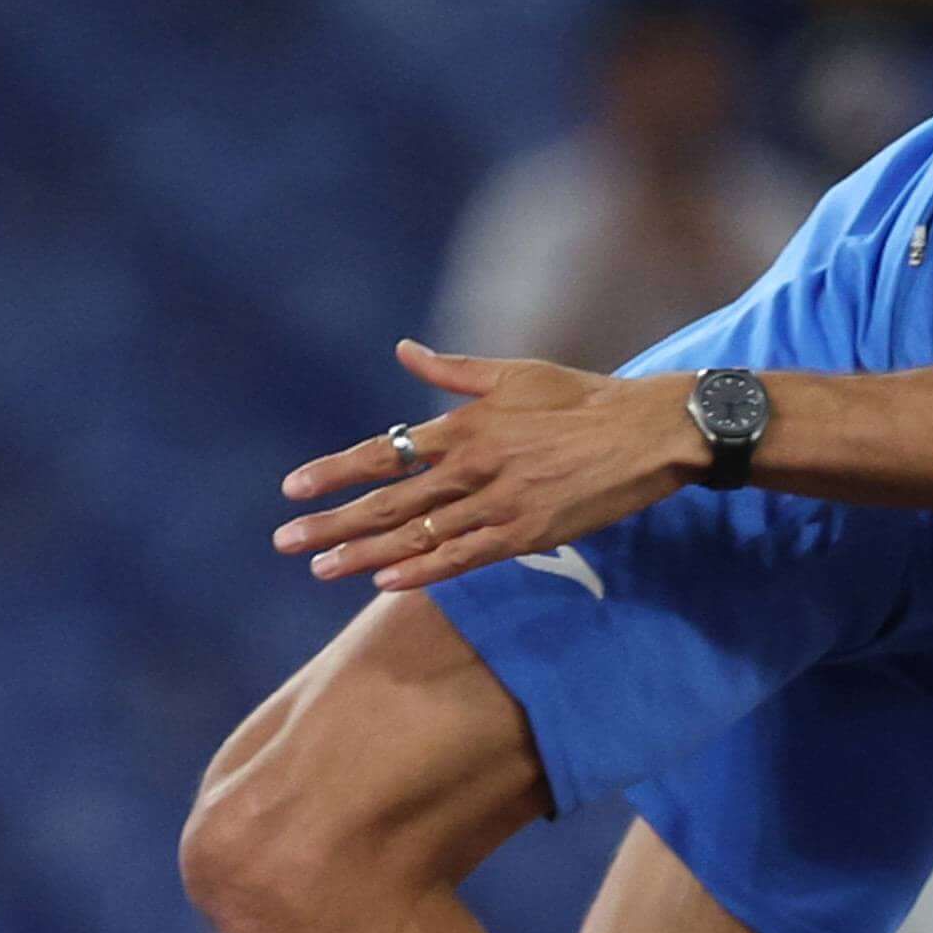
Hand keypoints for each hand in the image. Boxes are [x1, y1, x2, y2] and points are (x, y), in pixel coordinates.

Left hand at [274, 339, 699, 595]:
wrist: (646, 433)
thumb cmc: (582, 397)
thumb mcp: (514, 373)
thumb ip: (452, 371)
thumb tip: (403, 350)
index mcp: (464, 425)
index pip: (383, 451)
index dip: (334, 471)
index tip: (293, 488)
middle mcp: (473, 466)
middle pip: (388, 501)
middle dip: (332, 522)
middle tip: (286, 541)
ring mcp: (499, 504)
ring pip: (417, 536)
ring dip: (365, 555)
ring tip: (321, 569)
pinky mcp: (527, 534)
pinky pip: (464, 558)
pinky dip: (423, 571)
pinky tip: (385, 582)